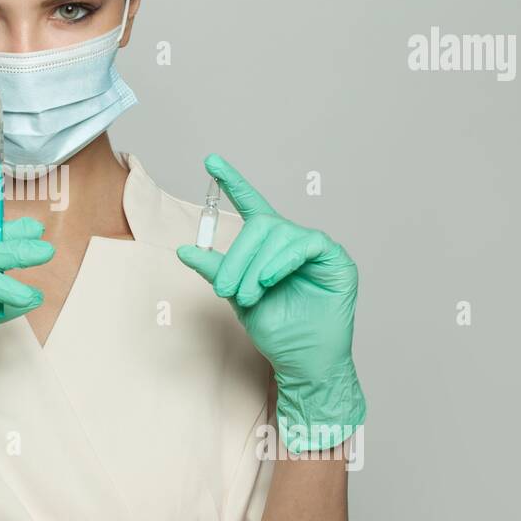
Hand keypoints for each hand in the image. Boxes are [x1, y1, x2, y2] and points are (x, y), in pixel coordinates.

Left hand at [177, 153, 365, 452]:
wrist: (301, 360)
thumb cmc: (275, 329)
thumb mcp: (237, 297)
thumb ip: (216, 270)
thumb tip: (185, 249)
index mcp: (268, 247)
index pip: (251, 204)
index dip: (232, 181)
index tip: (211, 161)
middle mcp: (291, 242)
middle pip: (260, 226)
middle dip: (238, 256)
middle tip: (228, 289)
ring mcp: (314, 249)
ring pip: (278, 236)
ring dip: (256, 266)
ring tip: (249, 294)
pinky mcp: (335, 260)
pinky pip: (305, 244)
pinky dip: (282, 260)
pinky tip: (270, 279)